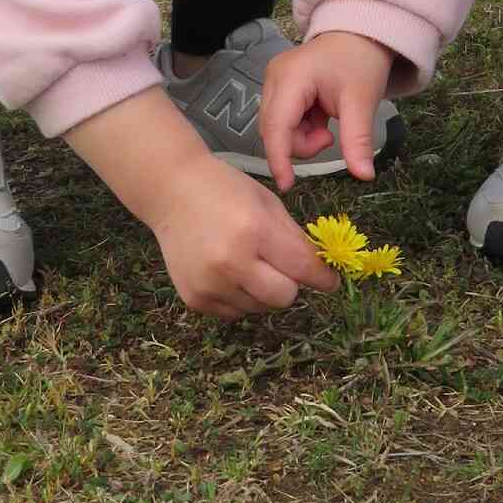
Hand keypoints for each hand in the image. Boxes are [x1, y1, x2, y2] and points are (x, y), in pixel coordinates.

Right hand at [151, 159, 338, 319]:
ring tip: (246, 262)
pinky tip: (226, 271)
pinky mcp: (195, 298)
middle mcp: (231, 262)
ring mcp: (210, 284)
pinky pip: (234, 313)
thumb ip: (295, 239)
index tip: (330, 281)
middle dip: (290, 284)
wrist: (172, 191)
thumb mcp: (268, 203)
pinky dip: (239, 297)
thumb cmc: (225, 190)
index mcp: (255, 231)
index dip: (323, 278)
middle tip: (280, 267)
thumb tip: (321, 271)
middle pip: (284, 297)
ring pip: (260, 308)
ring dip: (262, 291)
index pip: (303, 268)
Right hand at [261, 32, 394, 191]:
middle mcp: (274, 78)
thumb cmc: (361, 62)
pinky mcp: (279, 86)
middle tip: (329, 138)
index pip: (277, 127)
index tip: (287, 186)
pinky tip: (320, 118)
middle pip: (274, 130)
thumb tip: (363, 175)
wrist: (363, 34)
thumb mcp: (362, 102)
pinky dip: (302, 128)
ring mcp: (274, 81)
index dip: (279, 159)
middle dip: (301, 144)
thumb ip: (358, 141)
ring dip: (302, 137)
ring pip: (278, 128)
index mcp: (291, 78)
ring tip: (327, 125)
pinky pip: (283, 120)